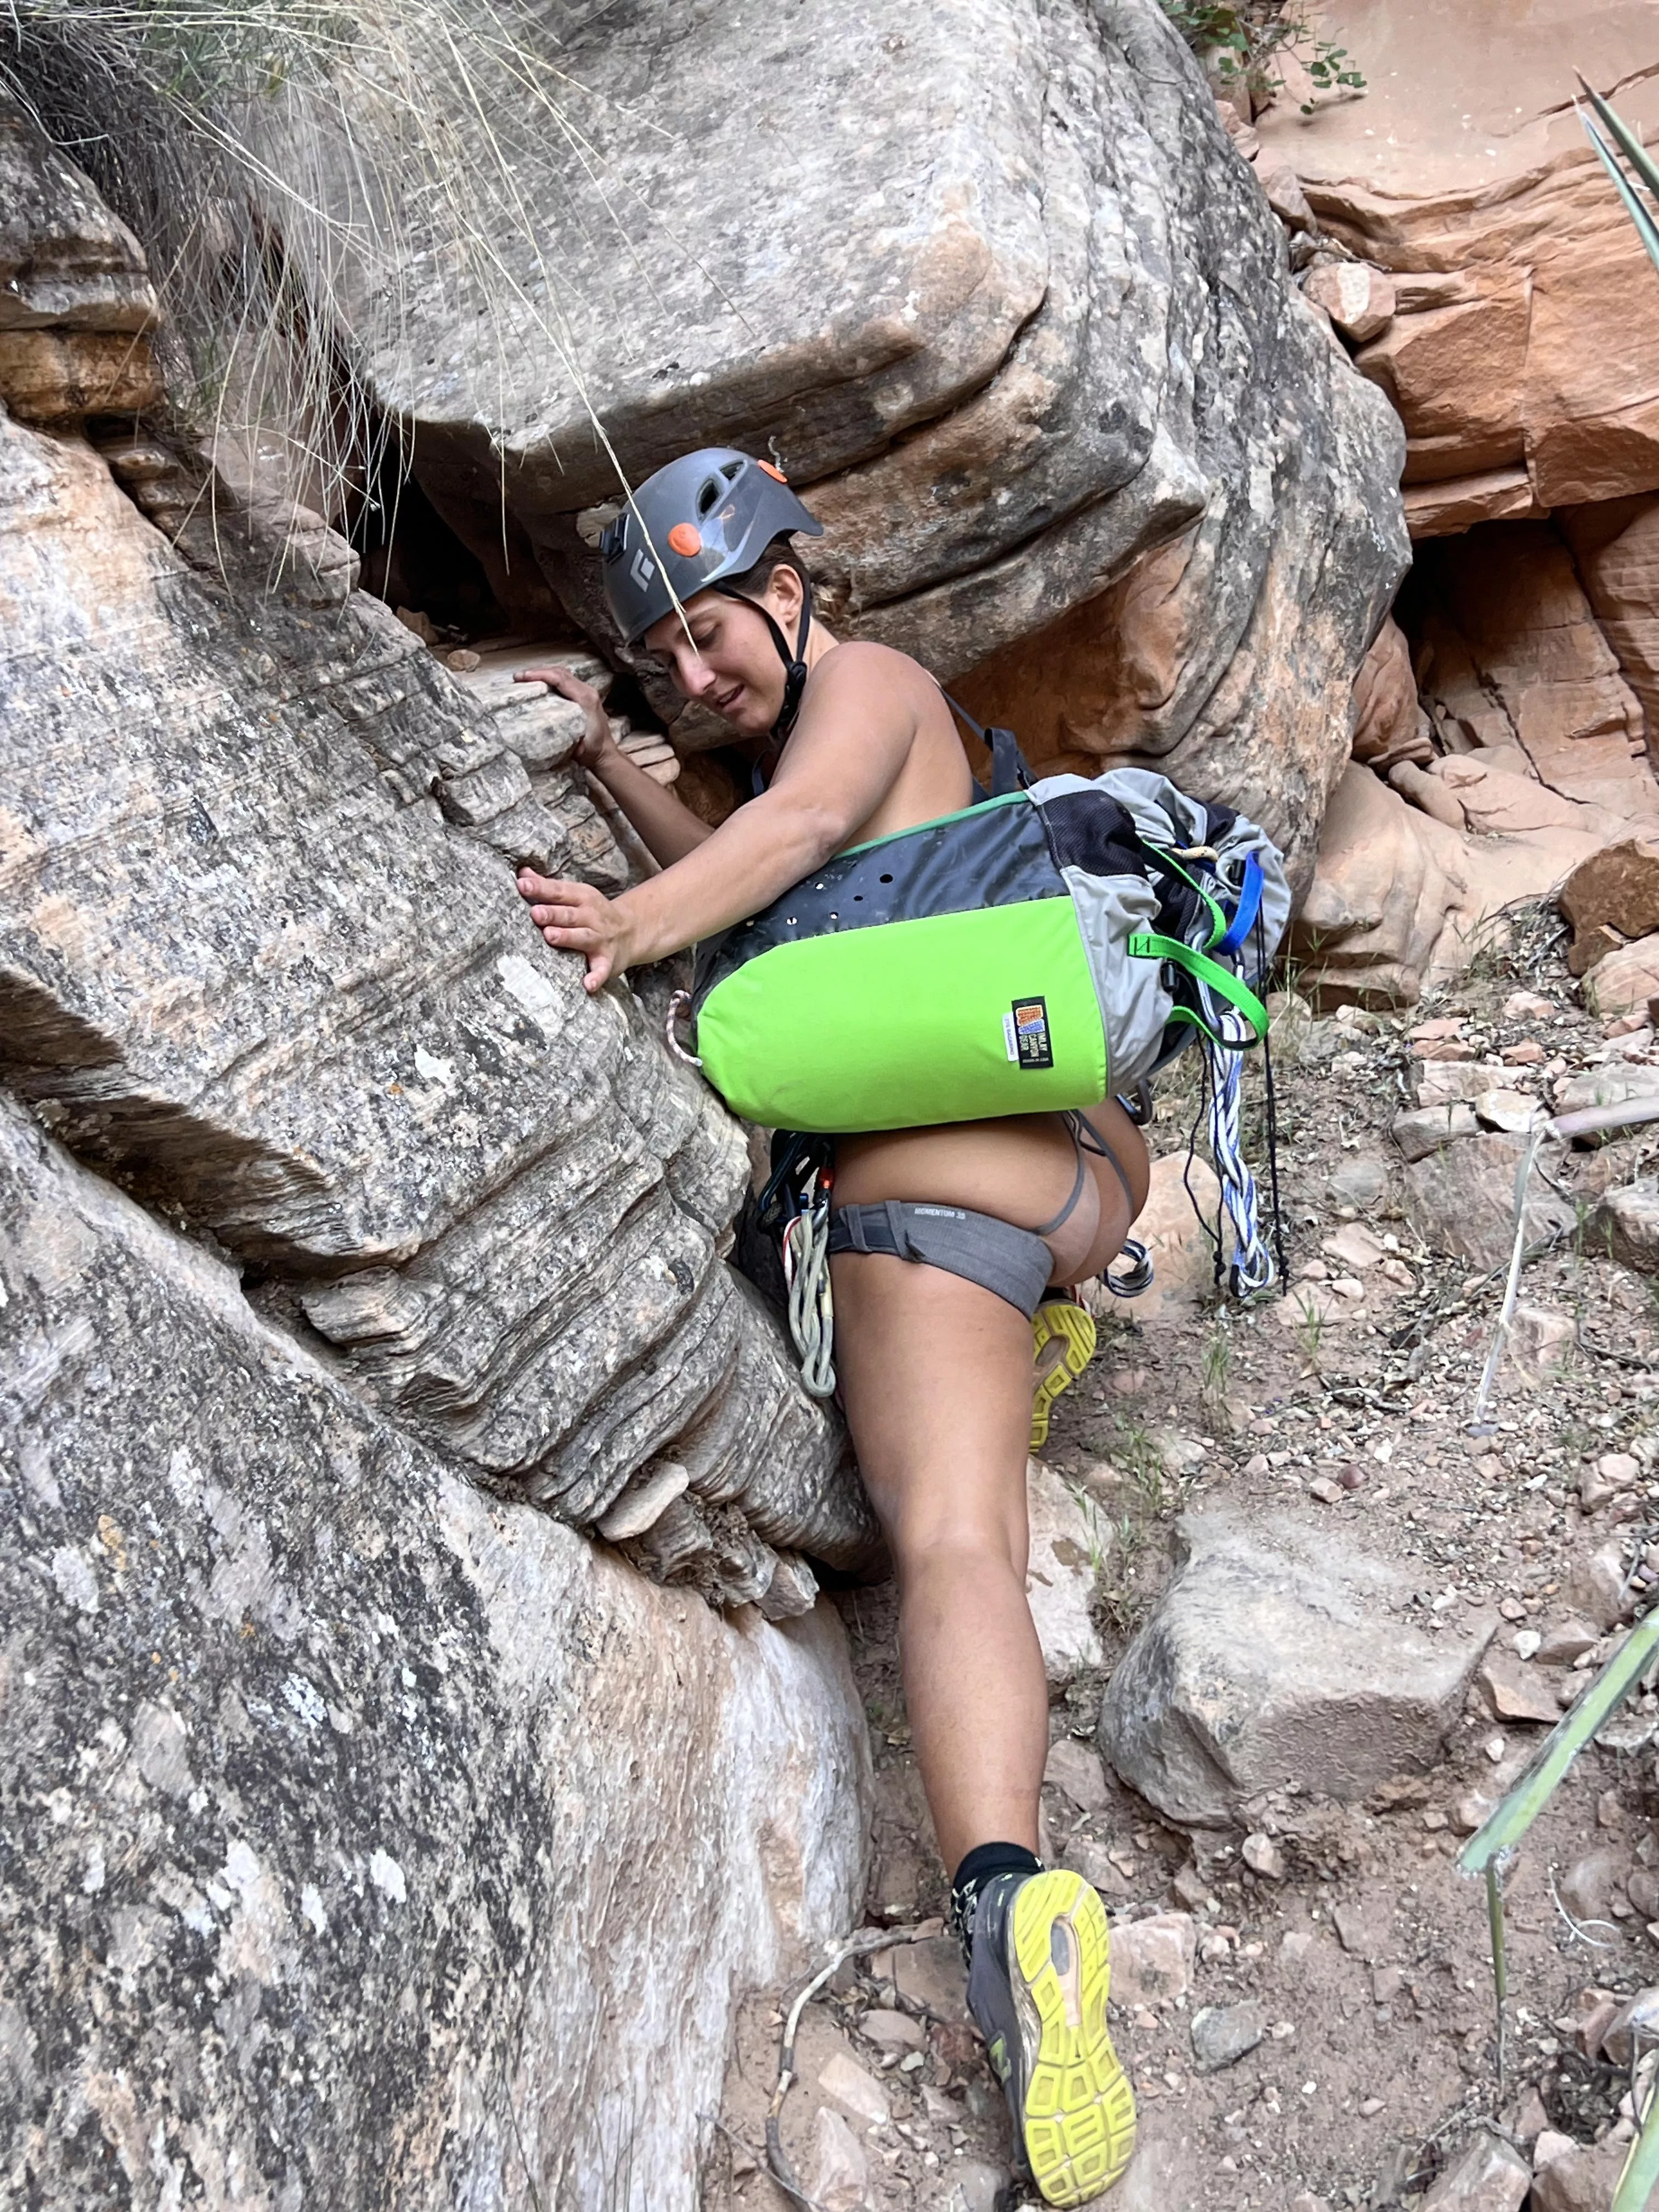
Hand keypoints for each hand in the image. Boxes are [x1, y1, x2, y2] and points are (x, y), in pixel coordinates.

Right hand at [516, 665, 613, 768]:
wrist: (605, 754)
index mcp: (586, 699)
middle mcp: (587, 691)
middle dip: (537, 672)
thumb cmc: (591, 751)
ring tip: (525, 679)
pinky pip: (564, 681)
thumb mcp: (577, 743)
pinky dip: (550, 679)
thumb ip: (562, 731)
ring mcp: (586, 692)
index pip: (560, 679)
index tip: (521, 678)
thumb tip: (540, 721)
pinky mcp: (583, 695)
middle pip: (560, 672)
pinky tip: (538, 684)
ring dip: (543, 674)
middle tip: (518, 678)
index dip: (540, 675)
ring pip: (562, 674)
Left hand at [516, 869, 637, 991]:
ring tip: (550, 936)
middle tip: (535, 913)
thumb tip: (522, 872)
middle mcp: (592, 917)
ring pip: (582, 937)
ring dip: (568, 937)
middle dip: (553, 913)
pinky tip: (588, 984)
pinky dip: (596, 977)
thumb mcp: (575, 895)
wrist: (631, 932)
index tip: (522, 884)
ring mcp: (600, 939)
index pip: (559, 891)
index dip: (541, 887)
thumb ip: (548, 886)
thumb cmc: (592, 913)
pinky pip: (602, 969)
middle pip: (569, 914)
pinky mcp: (607, 960)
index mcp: (582, 898)